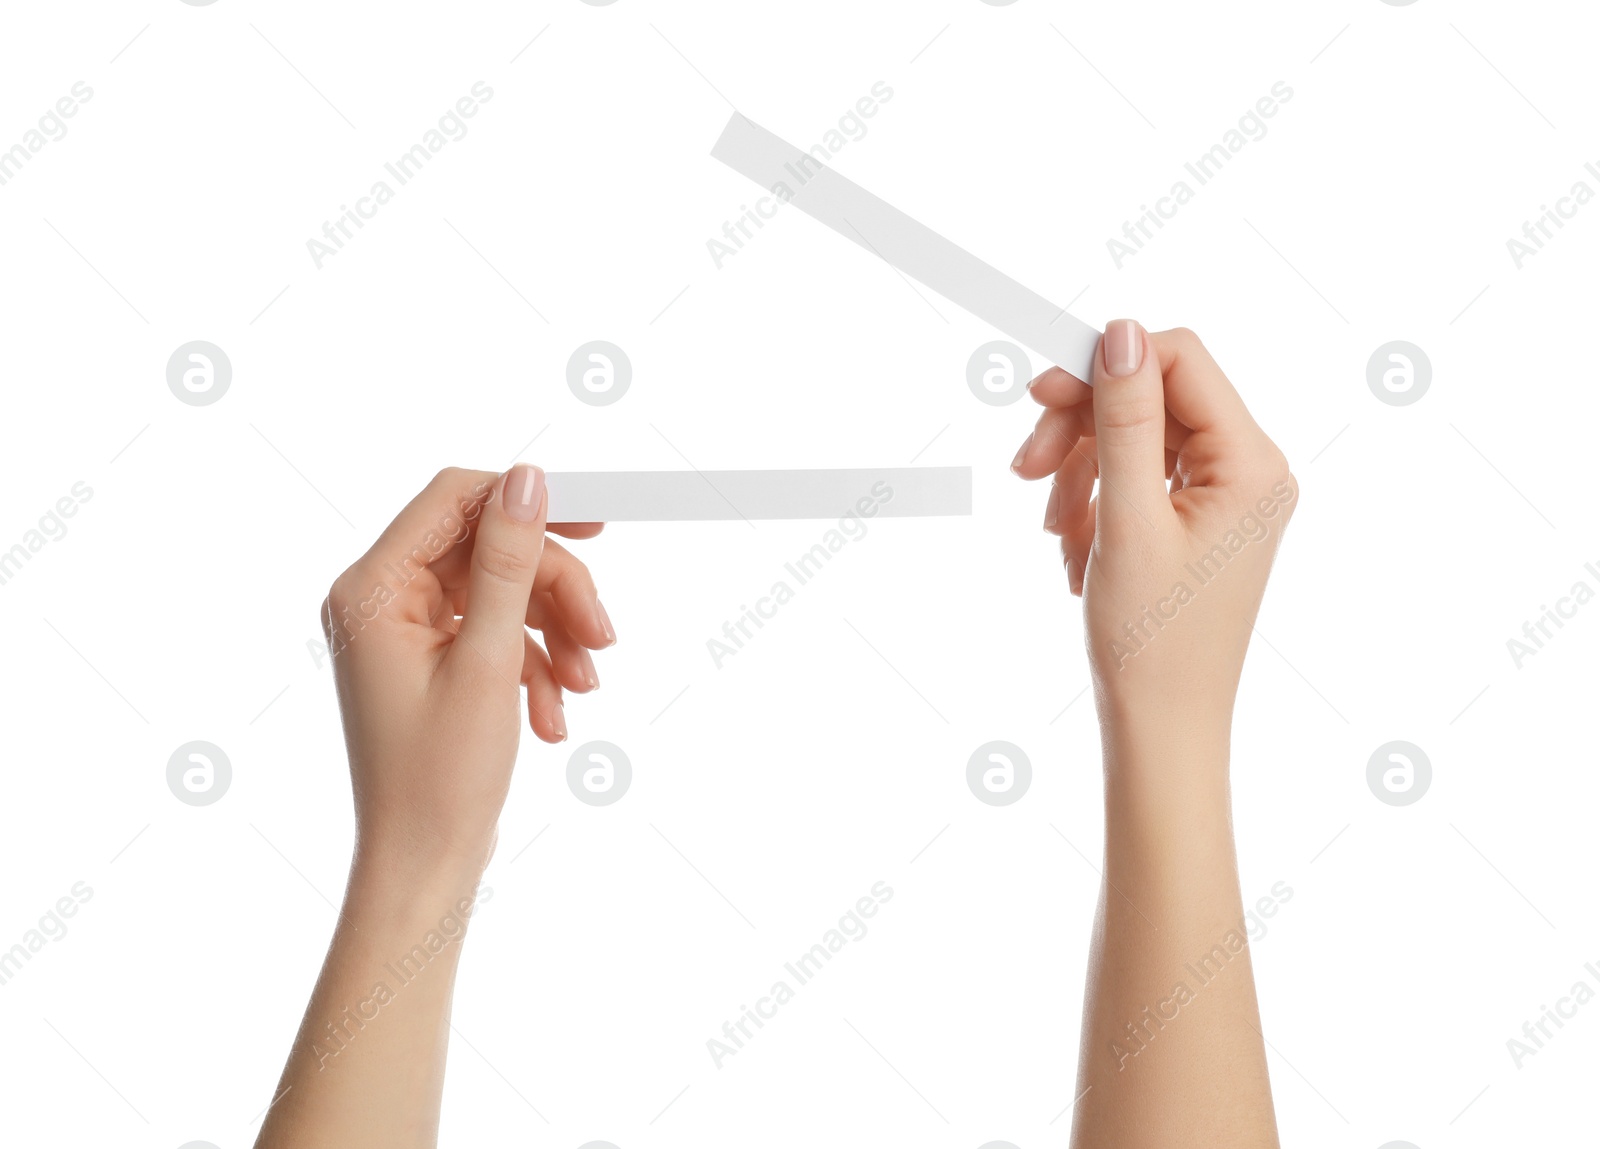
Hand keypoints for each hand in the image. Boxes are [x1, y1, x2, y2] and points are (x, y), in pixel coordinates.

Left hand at [321, 466, 613, 874]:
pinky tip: (554, 718)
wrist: (422, 866)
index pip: (456, 500)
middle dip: (555, 592)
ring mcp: (405, 632)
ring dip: (555, 634)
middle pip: (490, 551)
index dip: (529, 502)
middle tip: (605, 638)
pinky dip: (536, 667)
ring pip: (503, 594)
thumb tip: (528, 479)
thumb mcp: (490, 662)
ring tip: (586, 689)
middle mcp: (381, 601)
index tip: (598, 523)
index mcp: (373, 590)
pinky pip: (497, 634)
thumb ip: (511, 564)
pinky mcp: (431, 661)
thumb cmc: (440, 779)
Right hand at [1012, 322, 1296, 723]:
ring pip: (1136, 438)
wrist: (1162, 726)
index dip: (1105, 364)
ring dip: (1081, 471)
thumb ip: (1123, 419)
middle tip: (1026, 465)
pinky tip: (1074, 548)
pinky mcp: (1201, 521)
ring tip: (1054, 529)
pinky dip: (1096, 502)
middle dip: (1083, 427)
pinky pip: (1138, 479)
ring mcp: (1228, 497)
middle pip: (1153, 399)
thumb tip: (1121, 331)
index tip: (1039, 392)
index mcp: (1253, 464)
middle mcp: (1252, 471)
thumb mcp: (1127, 520)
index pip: (1179, 361)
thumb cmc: (1151, 640)